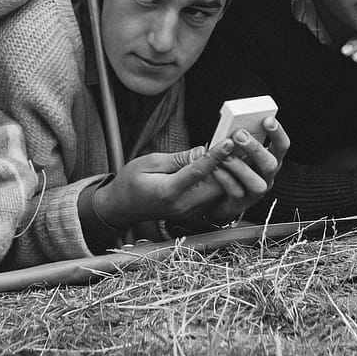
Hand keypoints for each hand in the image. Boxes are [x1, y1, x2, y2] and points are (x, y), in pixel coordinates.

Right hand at [92, 145, 232, 226]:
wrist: (122, 207)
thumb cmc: (131, 182)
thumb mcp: (149, 162)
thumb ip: (177, 158)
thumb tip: (201, 151)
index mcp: (168, 191)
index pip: (197, 171)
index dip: (215, 156)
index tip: (227, 143)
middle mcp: (182, 205)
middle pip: (216, 186)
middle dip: (227, 165)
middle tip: (234, 145)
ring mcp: (189, 211)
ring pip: (218, 193)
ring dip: (225, 174)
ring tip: (230, 154)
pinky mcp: (192, 212)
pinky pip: (212, 197)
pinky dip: (219, 182)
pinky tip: (220, 167)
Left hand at [201, 116, 289, 224]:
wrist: (215, 196)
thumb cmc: (228, 167)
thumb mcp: (236, 150)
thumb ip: (238, 139)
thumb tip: (232, 122)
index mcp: (269, 159)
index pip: (282, 146)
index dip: (278, 133)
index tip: (267, 120)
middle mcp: (266, 176)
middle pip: (271, 164)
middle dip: (255, 149)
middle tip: (239, 135)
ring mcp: (255, 192)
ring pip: (257, 183)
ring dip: (241, 167)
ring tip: (225, 156)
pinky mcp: (240, 203)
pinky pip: (237, 192)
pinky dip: (226, 179)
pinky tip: (216, 168)